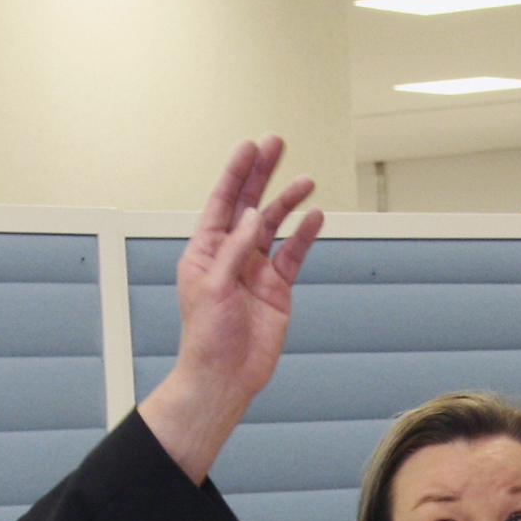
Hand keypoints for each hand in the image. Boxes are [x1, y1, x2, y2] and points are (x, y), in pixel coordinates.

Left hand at [136, 138, 324, 483]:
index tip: (250, 147)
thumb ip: (234, 249)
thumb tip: (252, 217)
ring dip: (288, 202)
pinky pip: (293, 254)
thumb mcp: (213, 287)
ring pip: (274, 225)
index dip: (236, 173)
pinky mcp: (278, 288)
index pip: (223, 202)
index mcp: (205, 250)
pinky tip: (314, 217)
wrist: (225, 376)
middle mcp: (231, 254)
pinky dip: (304, 235)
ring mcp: (256, 269)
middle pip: (249, 203)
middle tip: (276, 144)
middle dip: (262, 174)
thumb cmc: (207, 337)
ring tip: (305, 182)